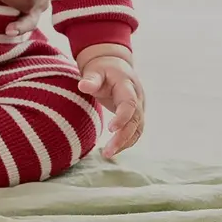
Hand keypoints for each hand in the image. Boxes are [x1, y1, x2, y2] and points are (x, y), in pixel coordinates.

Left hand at [76, 44, 144, 158]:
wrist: (114, 66)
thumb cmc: (102, 69)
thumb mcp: (95, 70)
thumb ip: (91, 79)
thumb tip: (82, 86)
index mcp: (127, 86)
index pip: (129, 104)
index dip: (123, 117)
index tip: (110, 129)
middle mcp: (137, 98)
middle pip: (136, 121)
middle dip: (123, 137)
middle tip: (107, 151)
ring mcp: (139, 107)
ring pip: (138, 129)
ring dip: (125, 143)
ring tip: (107, 154)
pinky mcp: (136, 115)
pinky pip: (135, 131)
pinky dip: (126, 141)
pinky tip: (113, 149)